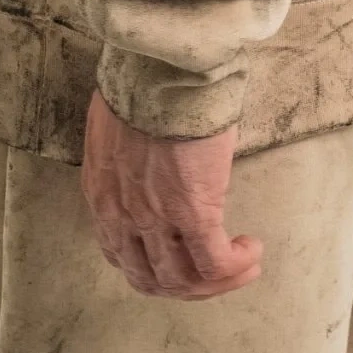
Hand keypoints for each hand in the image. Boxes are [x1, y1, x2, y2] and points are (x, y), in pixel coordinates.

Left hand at [81, 90, 263, 298]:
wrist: (160, 67)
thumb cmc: (144, 82)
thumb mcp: (120, 128)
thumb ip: (130, 156)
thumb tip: (156, 159)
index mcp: (101, 194)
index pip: (120, 255)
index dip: (153, 267)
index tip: (178, 257)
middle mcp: (121, 216)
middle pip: (151, 279)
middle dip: (186, 285)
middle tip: (216, 274)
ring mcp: (155, 218)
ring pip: (183, 280)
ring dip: (216, 282)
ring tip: (242, 265)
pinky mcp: (192, 211)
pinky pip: (214, 261)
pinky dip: (235, 266)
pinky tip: (251, 251)